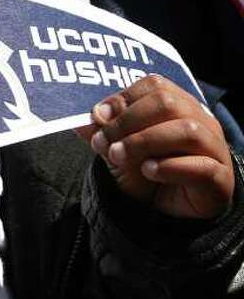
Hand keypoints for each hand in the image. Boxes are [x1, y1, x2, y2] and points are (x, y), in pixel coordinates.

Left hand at [77, 75, 234, 218]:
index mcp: (178, 105)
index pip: (155, 86)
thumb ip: (101, 132)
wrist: (164, 212)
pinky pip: (203, 166)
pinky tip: (149, 171)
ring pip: (187, 130)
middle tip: (104, 144)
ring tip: (119, 156)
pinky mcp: (220, 179)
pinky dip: (171, 167)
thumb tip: (79, 118)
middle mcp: (201, 121)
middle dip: (128, 122)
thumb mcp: (115, 150)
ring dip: (144, 142)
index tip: (98, 117)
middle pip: (169, 103)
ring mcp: (215, 149)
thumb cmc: (144, 172)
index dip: (123, 99)